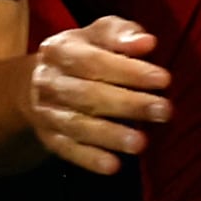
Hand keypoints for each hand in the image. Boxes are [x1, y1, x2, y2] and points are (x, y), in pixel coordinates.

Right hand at [29, 14, 170, 173]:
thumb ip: (122, 34)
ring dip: (111, 136)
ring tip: (141, 143)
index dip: (130, 71)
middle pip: (89, 95)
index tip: (164, 79)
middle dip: (129, 104)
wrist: (37, 83)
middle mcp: (49, 82)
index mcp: (60, 50)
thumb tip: (147, 43)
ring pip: (79, 125)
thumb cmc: (82, 54)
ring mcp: (47, 112)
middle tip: (164, 111)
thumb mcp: (98, 35)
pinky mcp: (49, 138)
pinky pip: (68, 150)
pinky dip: (90, 159)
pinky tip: (114, 166)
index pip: (95, 61)